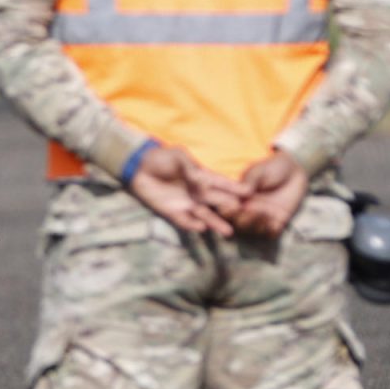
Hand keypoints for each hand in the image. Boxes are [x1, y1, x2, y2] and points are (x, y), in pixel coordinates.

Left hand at [127, 146, 248, 235]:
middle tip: (245, 214)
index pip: (222, 184)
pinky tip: (201, 228)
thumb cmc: (161, 158)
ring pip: (205, 215)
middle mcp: (198, 193)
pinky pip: (184, 221)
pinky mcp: (173, 212)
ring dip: (216, 223)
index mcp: (202, 177)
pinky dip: (192, 224)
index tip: (250, 193)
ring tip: (228, 231)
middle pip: (218, 202)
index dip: (235, 188)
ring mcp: (186, 204)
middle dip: (231, 208)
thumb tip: (203, 184)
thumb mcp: (178, 157)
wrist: (138, 167)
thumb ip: (191, 169)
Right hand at [232, 151, 308, 237]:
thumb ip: (250, 181)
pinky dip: (271, 230)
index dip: (227, 210)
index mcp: (237, 198)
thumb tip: (242, 190)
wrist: (294, 173)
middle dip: (242, 218)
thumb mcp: (258, 172)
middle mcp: (246, 210)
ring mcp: (260, 218)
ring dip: (256, 224)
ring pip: (252, 230)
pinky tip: (275, 221)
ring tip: (264, 212)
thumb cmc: (272, 168)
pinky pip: (270, 234)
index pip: (225, 209)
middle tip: (250, 208)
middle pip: (237, 223)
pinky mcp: (276, 223)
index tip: (235, 204)